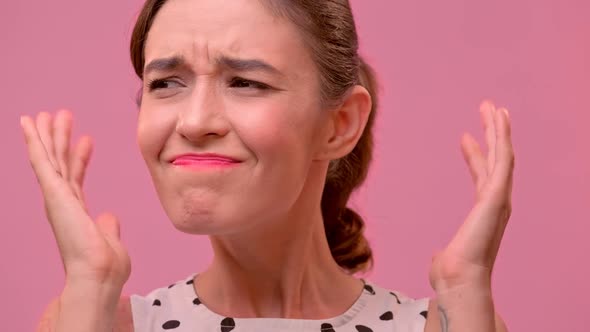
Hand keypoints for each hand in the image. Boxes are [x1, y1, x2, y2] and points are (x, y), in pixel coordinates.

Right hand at [20, 110, 130, 286]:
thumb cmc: (106, 267)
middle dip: (60, 140)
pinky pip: (42, 161)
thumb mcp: (112, 240)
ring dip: (48, 135)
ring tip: (47, 114)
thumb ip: (109, 226)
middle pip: (60, 164)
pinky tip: (30, 123)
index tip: (86, 140)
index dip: (80, 158)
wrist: (98, 275)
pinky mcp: (53, 193)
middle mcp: (64, 203)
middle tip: (61, 116)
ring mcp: (56, 198)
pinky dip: (35, 141)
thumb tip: (110, 216)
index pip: (77, 178)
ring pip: (49, 158)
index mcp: (77, 213)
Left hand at [429, 100, 514, 291]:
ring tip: (494, 107)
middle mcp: (496, 202)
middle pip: (497, 160)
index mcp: (483, 213)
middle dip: (492, 135)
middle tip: (488, 111)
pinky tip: (499, 117)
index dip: (475, 155)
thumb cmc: (451, 273)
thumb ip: (446, 252)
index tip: (465, 137)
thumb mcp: (446, 255)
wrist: (458, 279)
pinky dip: (502, 136)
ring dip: (499, 130)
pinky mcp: (498, 194)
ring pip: (503, 155)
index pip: (481, 177)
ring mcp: (500, 197)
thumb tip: (439, 257)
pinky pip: (503, 158)